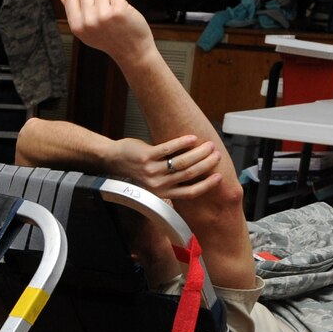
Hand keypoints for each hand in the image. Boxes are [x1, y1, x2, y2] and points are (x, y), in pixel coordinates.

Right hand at [62, 0, 155, 65]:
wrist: (131, 49)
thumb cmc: (110, 39)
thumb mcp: (86, 30)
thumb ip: (74, 13)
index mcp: (76, 26)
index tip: (90, 1)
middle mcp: (87, 22)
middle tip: (104, 6)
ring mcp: (102, 16)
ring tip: (113, 7)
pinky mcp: (118, 11)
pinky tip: (122, 7)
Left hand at [107, 134, 222, 199]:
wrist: (113, 160)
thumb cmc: (136, 170)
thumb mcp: (154, 182)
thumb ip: (172, 182)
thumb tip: (197, 174)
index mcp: (161, 193)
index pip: (189, 193)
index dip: (206, 185)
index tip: (219, 176)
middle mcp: (157, 185)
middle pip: (189, 174)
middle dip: (207, 163)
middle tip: (216, 154)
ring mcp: (151, 171)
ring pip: (182, 162)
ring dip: (199, 152)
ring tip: (208, 144)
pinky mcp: (146, 157)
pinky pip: (169, 149)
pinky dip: (183, 142)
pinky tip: (192, 137)